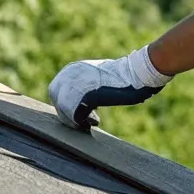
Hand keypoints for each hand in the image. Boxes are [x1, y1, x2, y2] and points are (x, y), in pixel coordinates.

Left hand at [47, 45, 171, 130]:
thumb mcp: (97, 77)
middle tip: (80, 122)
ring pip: (65, 109)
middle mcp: (70, 74)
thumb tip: (79, 101)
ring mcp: (77, 84)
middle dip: (66, 113)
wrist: (136, 73)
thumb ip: (85, 84)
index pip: (57, 91)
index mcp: (72, 69)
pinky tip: (95, 123)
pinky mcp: (86, 95)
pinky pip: (75, 115)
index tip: (79, 113)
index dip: (65, 105)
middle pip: (57, 100)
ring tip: (89, 124)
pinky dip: (82, 122)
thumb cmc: (122, 77)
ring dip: (75, 120)